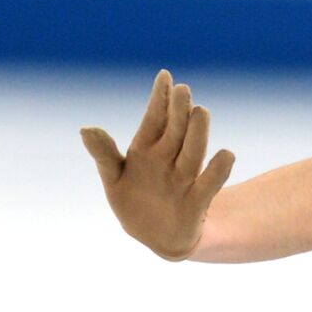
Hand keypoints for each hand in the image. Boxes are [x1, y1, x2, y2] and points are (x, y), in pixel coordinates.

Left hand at [80, 69, 235, 260]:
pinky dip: (219, 170)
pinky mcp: (199, 200)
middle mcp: (170, 157)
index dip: (159, 98)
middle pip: (175, 131)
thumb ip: (104, 153)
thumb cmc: (135, 200)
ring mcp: (185, 177)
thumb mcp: (114, 177)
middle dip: (178, 110)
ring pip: (193, 151)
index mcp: (147, 148)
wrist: (160, 235)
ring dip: (196, 132)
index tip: (164, 76)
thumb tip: (85, 127)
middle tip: (182, 89)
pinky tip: (225, 155)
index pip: (155, 118)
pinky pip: (210, 182)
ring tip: (200, 111)